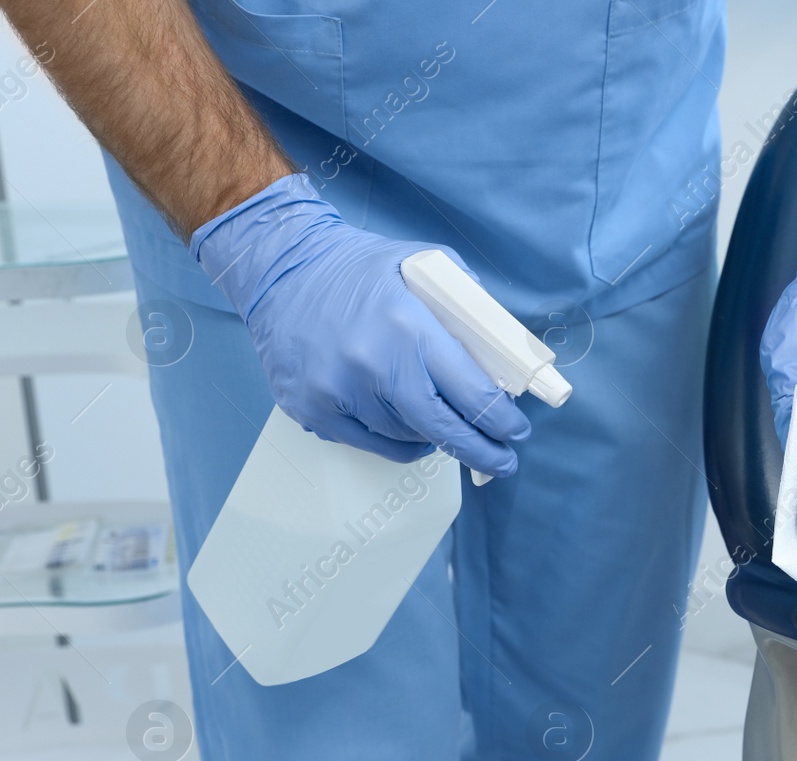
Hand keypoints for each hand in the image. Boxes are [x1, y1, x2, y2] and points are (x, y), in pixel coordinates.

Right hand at [191, 174, 530, 474]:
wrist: (279, 269)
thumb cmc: (358, 268)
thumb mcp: (424, 265)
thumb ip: (470, 305)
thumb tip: (507, 353)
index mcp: (408, 327)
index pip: (472, 393)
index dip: (502, 421)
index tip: (517, 432)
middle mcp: (372, 366)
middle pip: (443, 430)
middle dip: (481, 450)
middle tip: (502, 460)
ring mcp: (338, 393)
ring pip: (408, 439)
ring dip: (434, 437)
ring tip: (445, 424)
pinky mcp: (312, 411)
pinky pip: (372, 444)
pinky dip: (398, 441)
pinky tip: (409, 427)